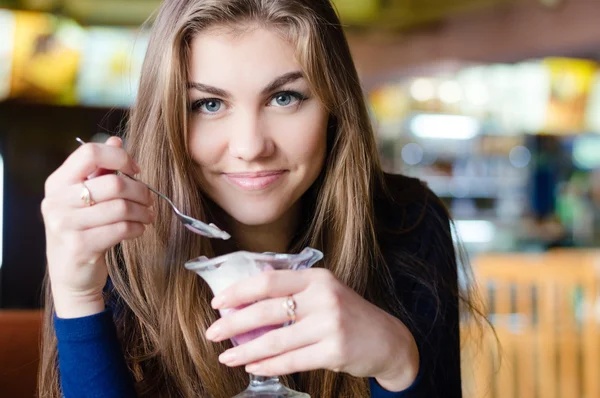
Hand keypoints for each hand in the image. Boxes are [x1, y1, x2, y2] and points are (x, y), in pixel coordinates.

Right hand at [42, 137, 154, 317]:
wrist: (71, 275)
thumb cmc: (83, 230)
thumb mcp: (86, 198)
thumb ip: (100, 170)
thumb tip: (117, 139)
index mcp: (57, 183)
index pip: (89, 152)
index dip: (119, 157)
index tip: (135, 169)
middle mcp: (56, 202)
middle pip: (113, 183)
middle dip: (140, 191)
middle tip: (149, 199)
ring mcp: (65, 226)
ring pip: (121, 207)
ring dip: (143, 211)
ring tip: (148, 215)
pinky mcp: (80, 247)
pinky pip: (121, 229)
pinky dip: (137, 228)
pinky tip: (138, 229)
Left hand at [205, 268, 419, 391]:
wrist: (386, 339)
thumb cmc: (347, 314)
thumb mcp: (324, 292)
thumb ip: (292, 290)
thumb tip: (248, 293)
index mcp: (317, 278)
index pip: (269, 280)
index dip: (239, 291)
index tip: (218, 302)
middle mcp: (323, 297)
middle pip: (267, 310)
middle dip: (233, 323)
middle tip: (211, 333)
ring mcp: (330, 324)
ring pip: (276, 340)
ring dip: (246, 350)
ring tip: (226, 357)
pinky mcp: (335, 351)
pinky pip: (292, 360)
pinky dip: (268, 365)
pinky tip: (253, 367)